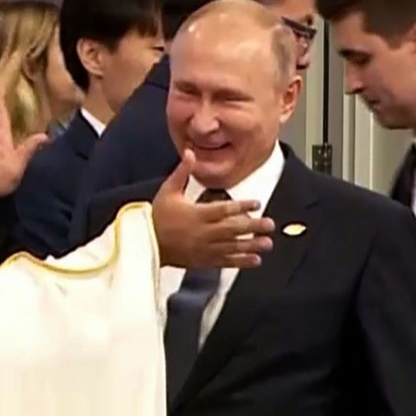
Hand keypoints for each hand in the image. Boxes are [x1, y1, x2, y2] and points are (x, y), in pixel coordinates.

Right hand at [152, 149, 274, 268]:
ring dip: (251, 245)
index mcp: (196, 214)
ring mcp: (204, 248)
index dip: (242, 206)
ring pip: (232, 247)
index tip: (257, 203)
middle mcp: (203, 232)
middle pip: (232, 229)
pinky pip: (225, 262)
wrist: (145, 243)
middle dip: (253, 227)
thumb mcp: (167, 191)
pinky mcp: (203, 260)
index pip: (224, 209)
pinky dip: (241, 262)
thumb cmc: (157, 216)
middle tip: (270, 224)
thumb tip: (190, 153)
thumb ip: (182, 172)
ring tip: (267, 243)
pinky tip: (255, 260)